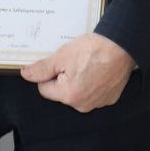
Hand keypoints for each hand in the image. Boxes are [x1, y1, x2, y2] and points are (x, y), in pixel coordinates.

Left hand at [20, 32, 134, 112]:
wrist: (122, 46)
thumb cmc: (94, 49)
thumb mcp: (62, 56)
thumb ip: (42, 68)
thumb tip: (27, 75)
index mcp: (69, 95)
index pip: (45, 89)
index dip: (49, 73)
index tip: (59, 62)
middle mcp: (83, 105)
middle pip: (61, 92)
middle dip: (63, 77)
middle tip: (73, 61)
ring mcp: (97, 103)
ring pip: (77, 92)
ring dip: (78, 80)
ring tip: (87, 63)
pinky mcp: (109, 98)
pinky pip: (93, 92)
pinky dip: (92, 82)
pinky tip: (97, 68)